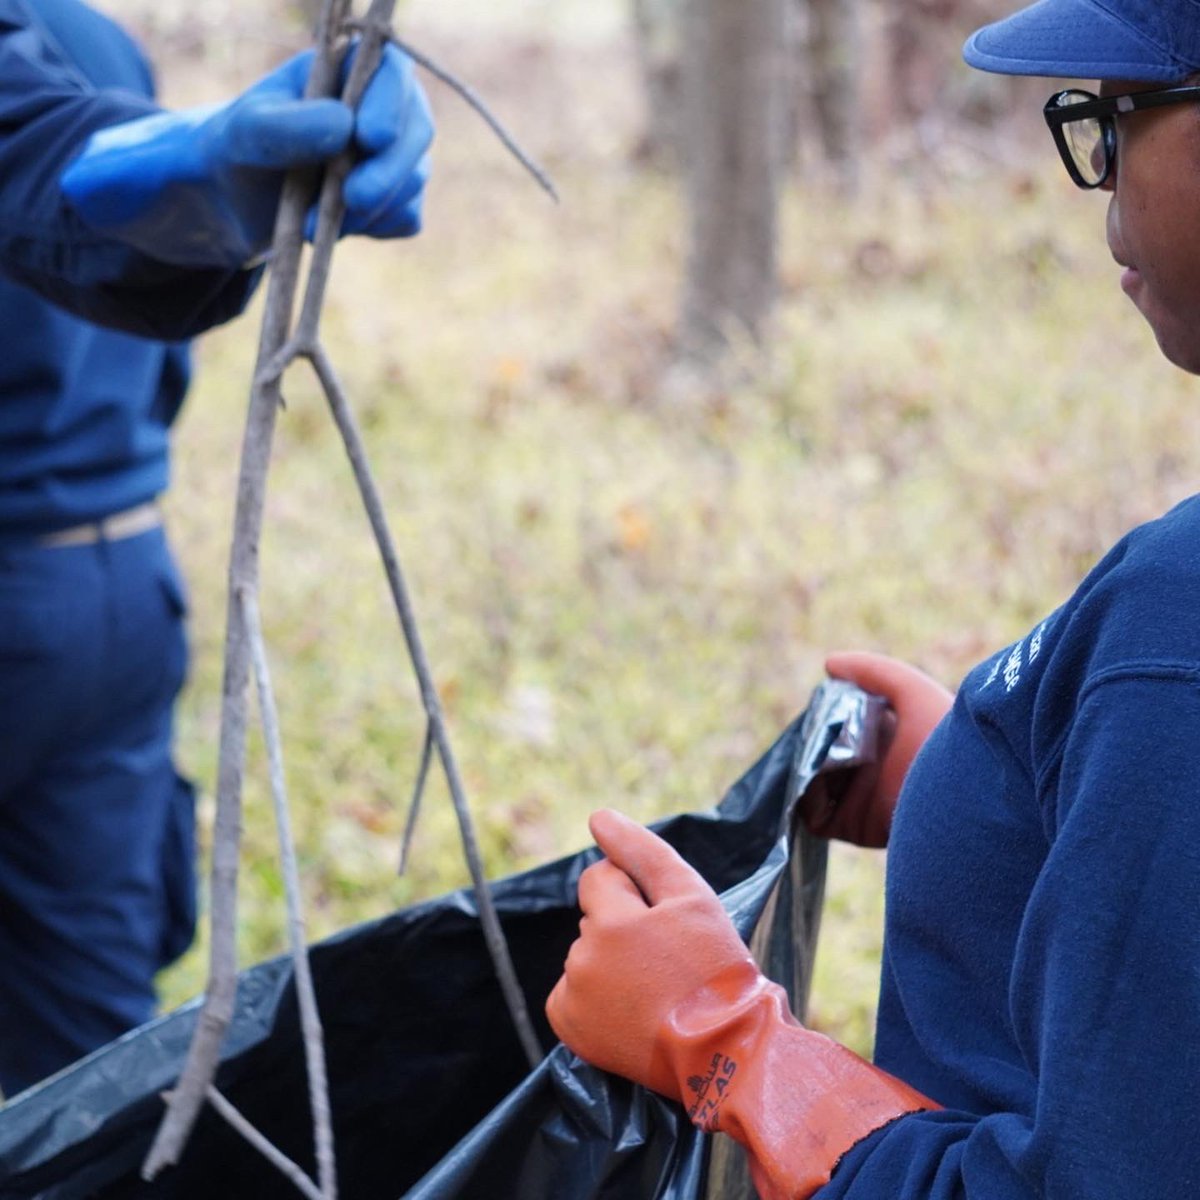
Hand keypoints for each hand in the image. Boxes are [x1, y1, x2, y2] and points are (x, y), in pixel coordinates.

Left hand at [60, 43, 432, 267]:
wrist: (239, 201)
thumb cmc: (241, 149)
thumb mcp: (247, 132)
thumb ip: (287, 126)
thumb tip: (344, 126)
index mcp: (349, 70)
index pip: (392, 71)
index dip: (390, 102)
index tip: (368, 138)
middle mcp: (383, 108)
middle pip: (416, 131)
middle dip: (387, 170)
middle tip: (353, 199)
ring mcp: (395, 155)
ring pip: (412, 180)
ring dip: (368, 208)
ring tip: (309, 223)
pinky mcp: (398, 200)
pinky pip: (405, 217)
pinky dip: (372, 229)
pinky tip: (331, 228)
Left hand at [546, 808, 757, 1100]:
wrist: (725, 1051)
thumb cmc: (715, 966)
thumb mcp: (691, 897)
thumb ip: (641, 851)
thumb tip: (598, 817)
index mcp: (610, 921)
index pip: (599, 877)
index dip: (634, 893)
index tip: (663, 922)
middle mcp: (582, 958)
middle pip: (594, 919)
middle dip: (623, 929)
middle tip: (668, 961)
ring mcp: (573, 997)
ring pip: (587, 955)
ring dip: (612, 962)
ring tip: (656, 989)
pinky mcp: (569, 1028)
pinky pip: (574, 991)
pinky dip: (595, 996)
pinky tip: (632, 1009)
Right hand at [802, 652, 952, 847]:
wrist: (967, 791)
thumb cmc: (944, 737)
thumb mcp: (912, 691)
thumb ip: (873, 671)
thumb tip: (829, 664)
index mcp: (889, 745)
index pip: (845, 729)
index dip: (827, 715)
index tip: (820, 703)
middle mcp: (873, 777)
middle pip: (823, 757)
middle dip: (809, 742)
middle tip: (807, 727)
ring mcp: (861, 804)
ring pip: (812, 786)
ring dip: (803, 767)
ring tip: (807, 748)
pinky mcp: (854, 827)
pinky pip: (814, 815)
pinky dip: (804, 795)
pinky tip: (812, 771)